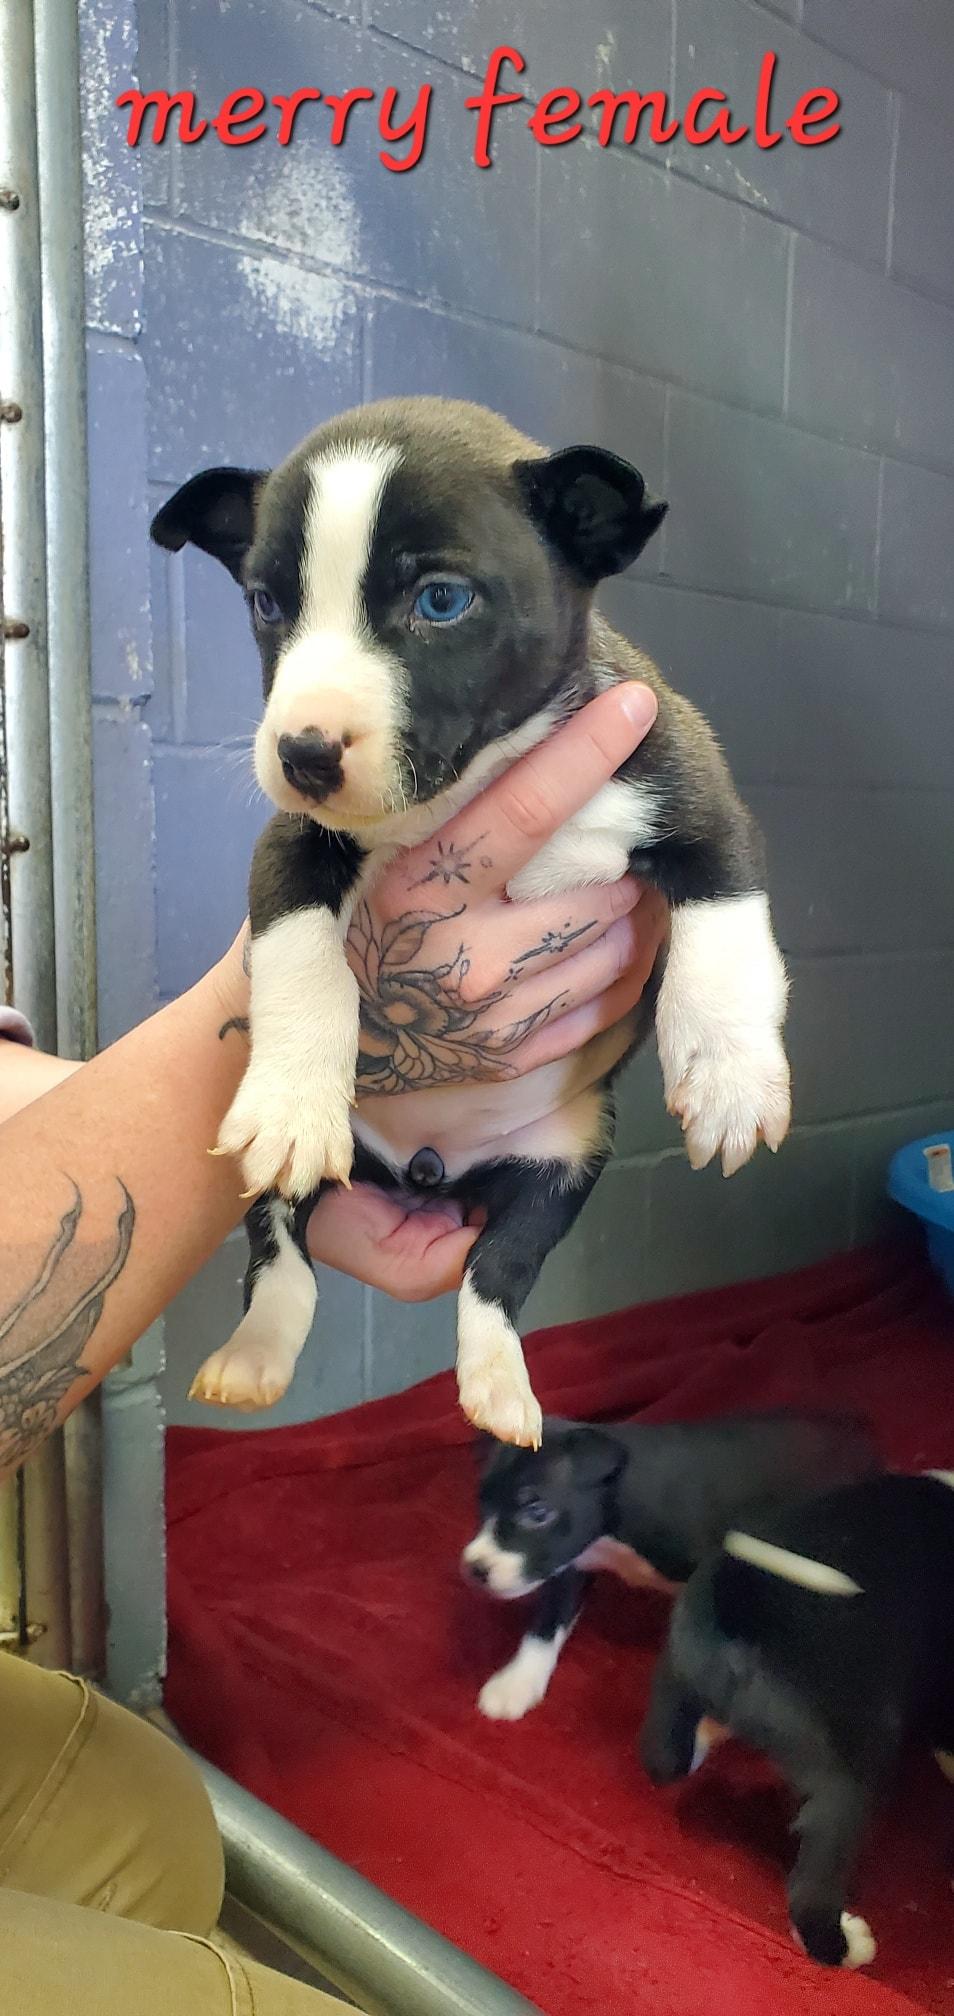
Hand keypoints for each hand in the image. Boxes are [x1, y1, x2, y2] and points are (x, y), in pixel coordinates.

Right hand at [308, 682, 667, 1297]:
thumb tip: (499, 731)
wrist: (323, 1041)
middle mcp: (459, 958)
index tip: (632, 705)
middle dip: (620, 854)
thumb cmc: (349, 921)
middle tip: (626, 828)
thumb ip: (416, 808)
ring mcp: (490, 1018)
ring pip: (610, 947)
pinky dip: (624, 964)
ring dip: (628, 910)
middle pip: (590, 890)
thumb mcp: (356, 858)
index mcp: (413, 891)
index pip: (520, 813)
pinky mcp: (513, 1056)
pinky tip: (616, 938)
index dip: (583, 754)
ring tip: (621, 883)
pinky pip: (605, 1003)